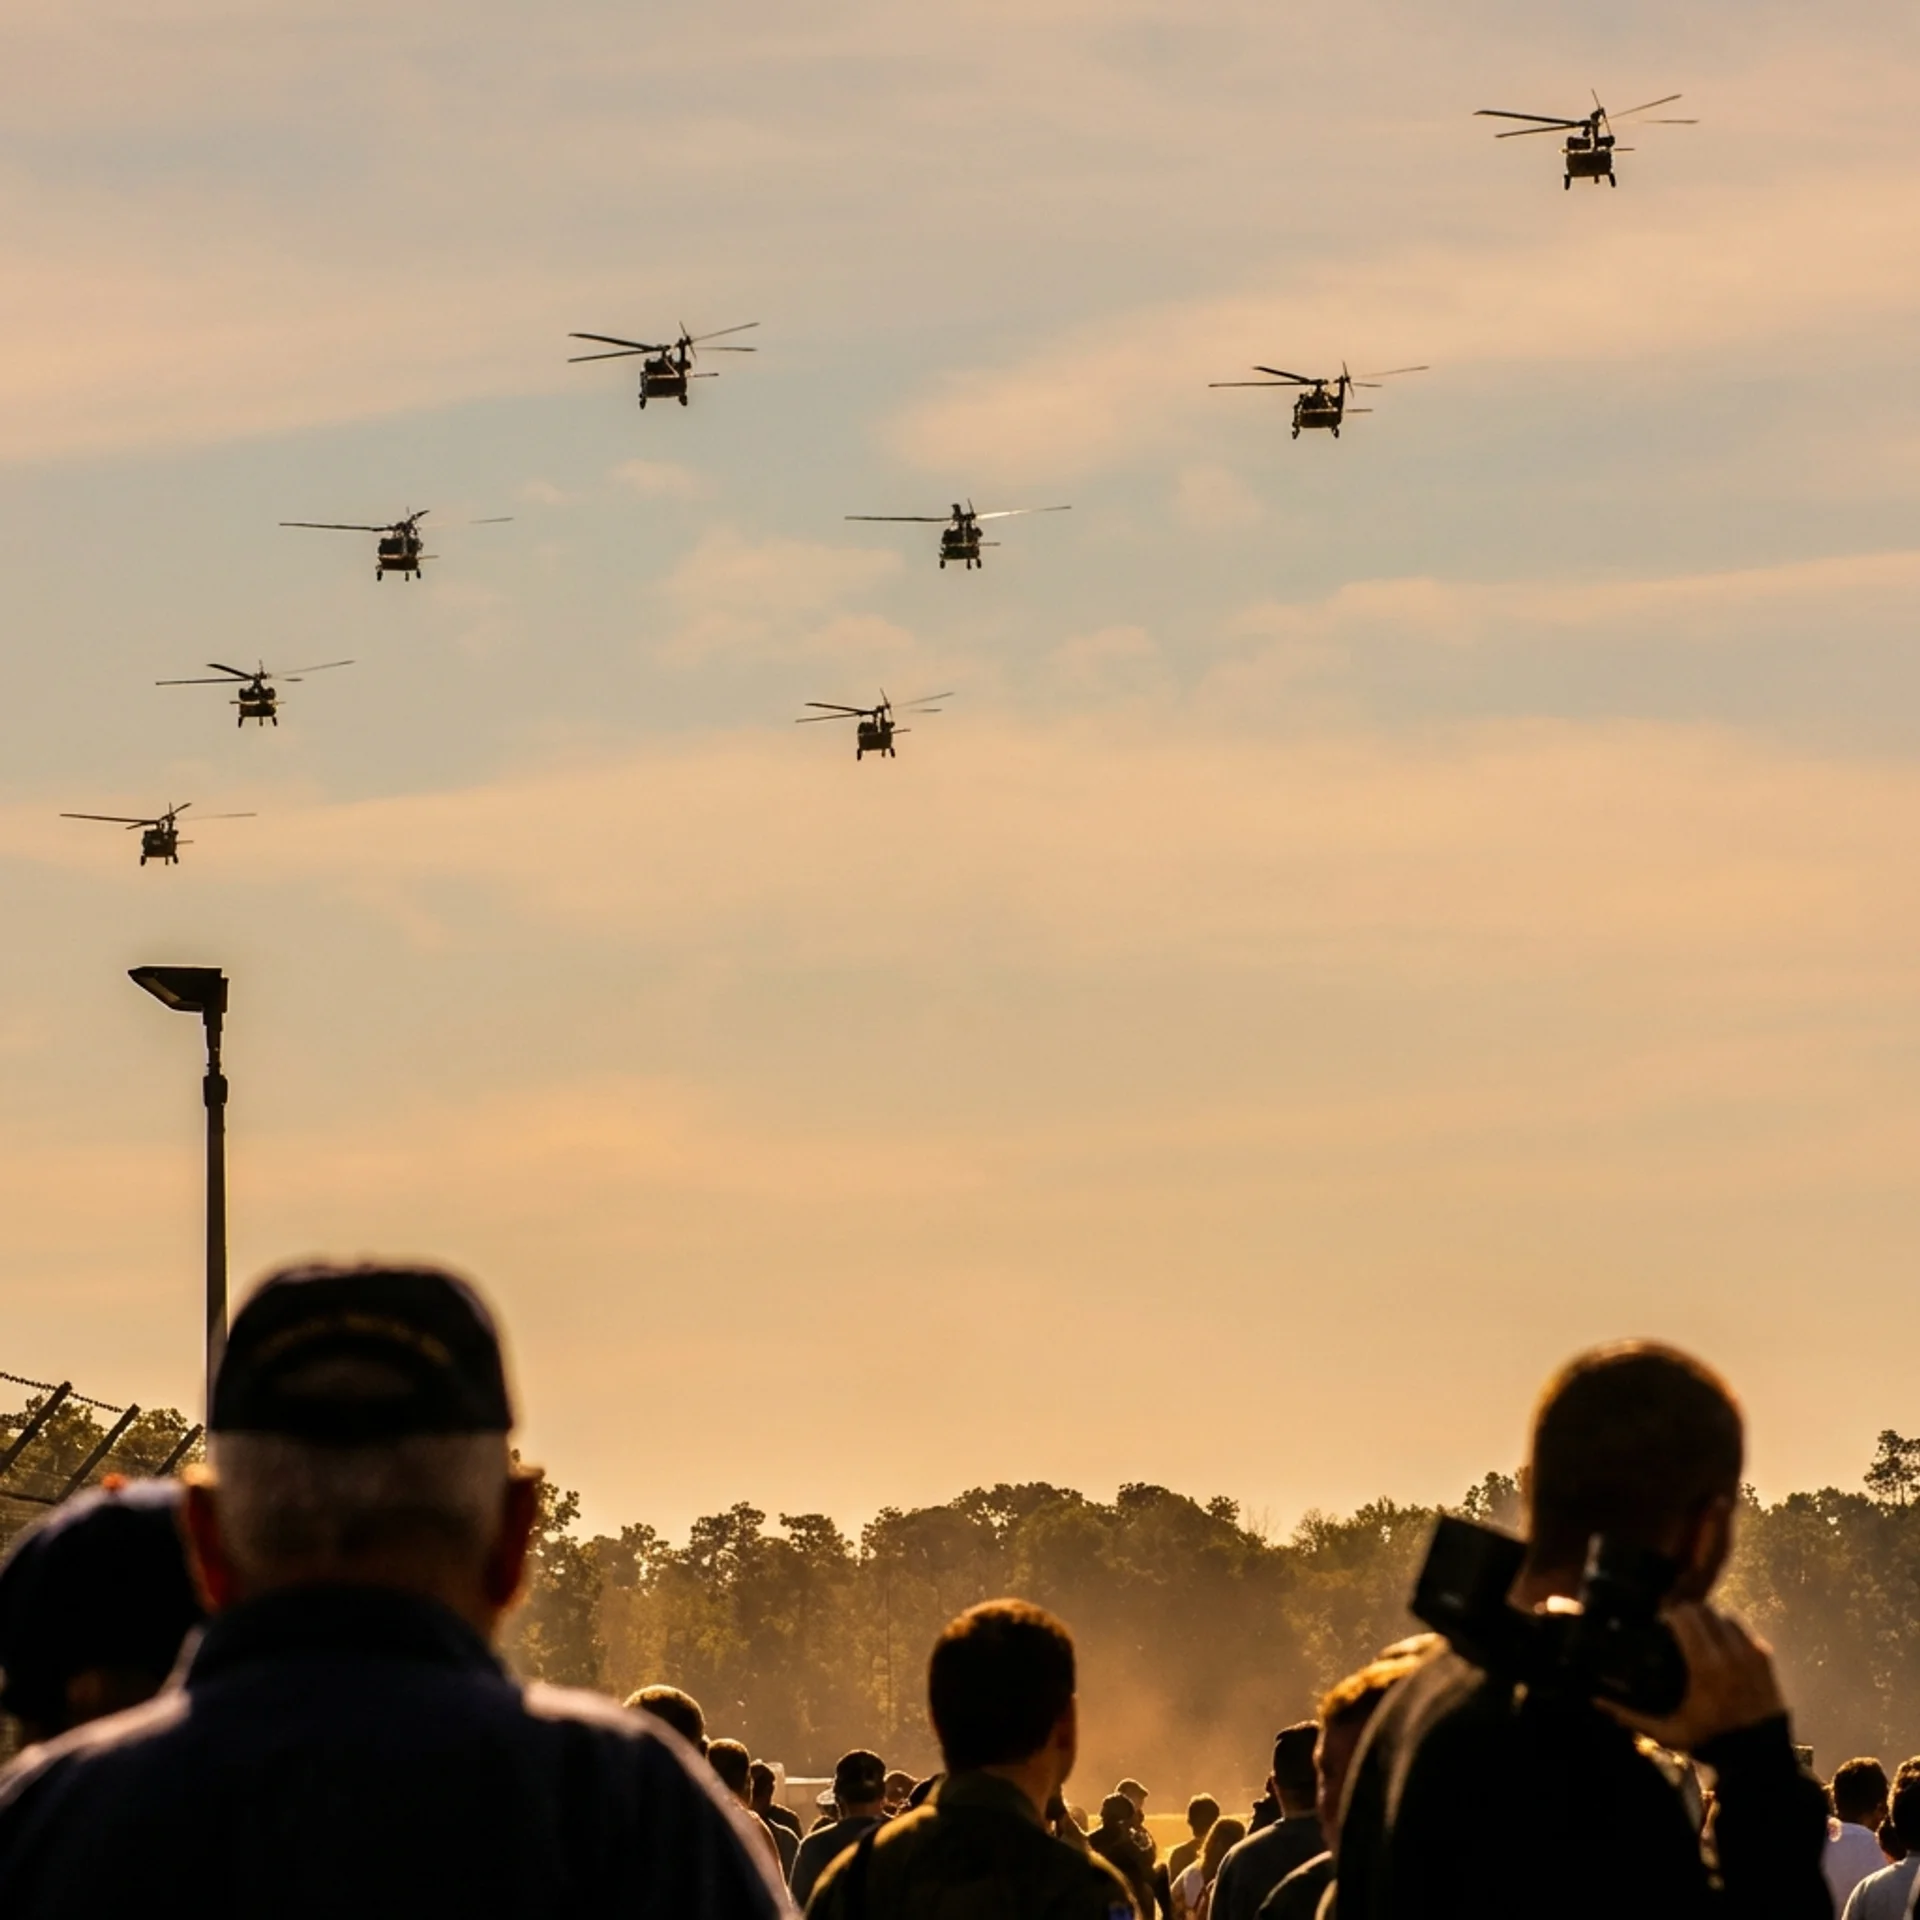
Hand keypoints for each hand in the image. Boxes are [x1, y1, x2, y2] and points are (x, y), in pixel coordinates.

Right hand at [1605, 1604, 1783, 1752]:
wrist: (1760, 1755)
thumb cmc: (1711, 1740)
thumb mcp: (1668, 1733)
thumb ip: (1631, 1716)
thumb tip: (1596, 1701)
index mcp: (1705, 1665)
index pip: (1683, 1615)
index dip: (1667, 1613)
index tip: (1659, 1621)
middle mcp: (1729, 1652)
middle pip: (1701, 1609)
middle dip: (1685, 1613)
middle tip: (1674, 1625)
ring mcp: (1750, 1652)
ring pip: (1722, 1614)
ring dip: (1707, 1619)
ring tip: (1696, 1632)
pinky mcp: (1765, 1656)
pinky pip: (1741, 1627)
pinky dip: (1727, 1629)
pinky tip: (1717, 1642)